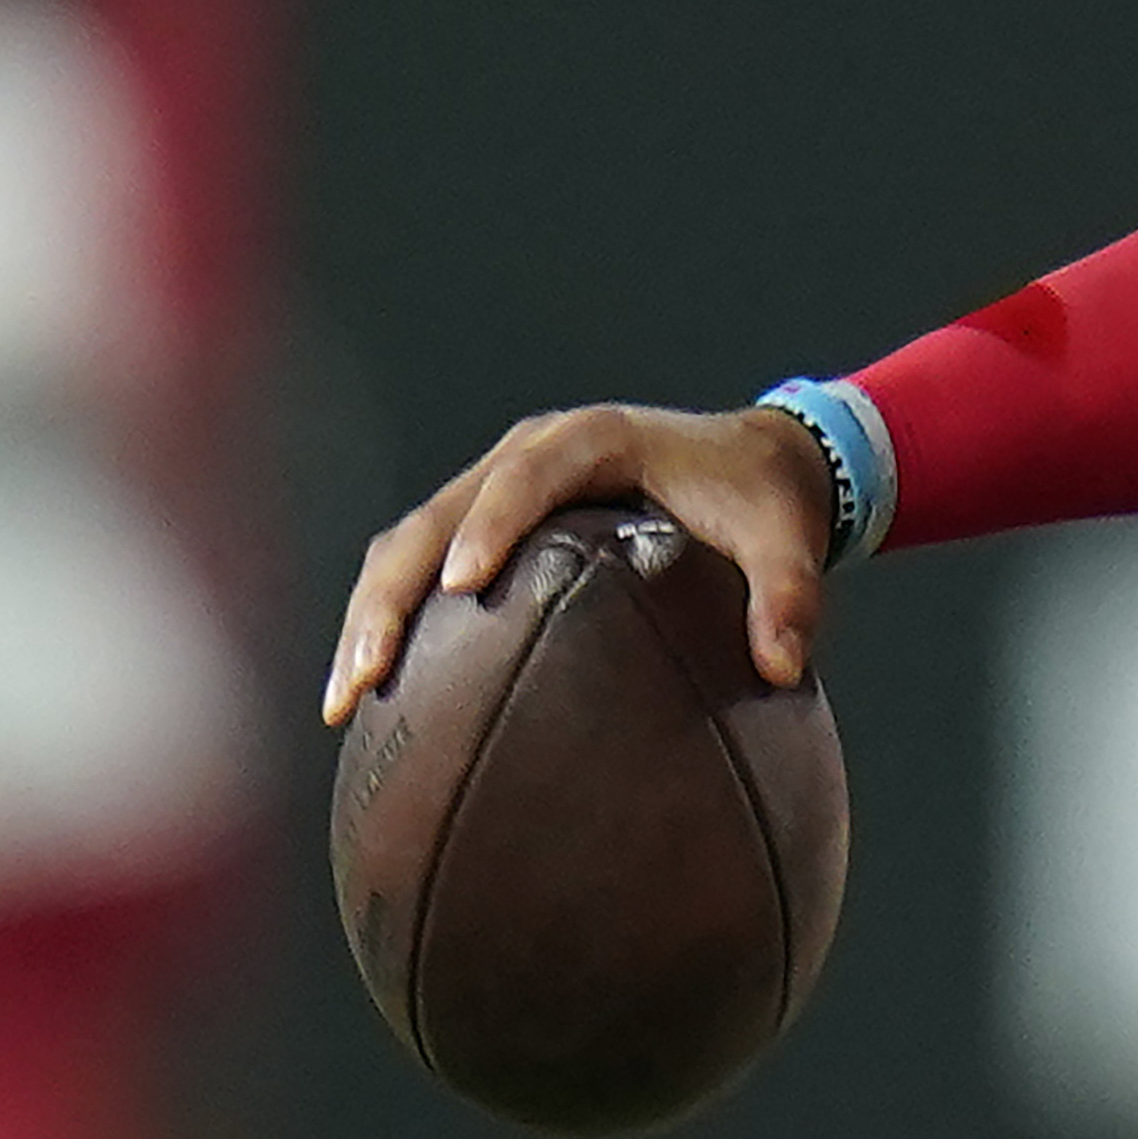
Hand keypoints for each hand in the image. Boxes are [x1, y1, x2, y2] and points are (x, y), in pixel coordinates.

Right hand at [320, 402, 834, 723]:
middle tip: (370, 671)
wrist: (754, 462)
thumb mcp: (789, 542)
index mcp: (598, 441)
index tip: (464, 586)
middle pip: (441, 512)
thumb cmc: (764, 502)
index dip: (492, 524)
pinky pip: (421, 561)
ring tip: (346, 698)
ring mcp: (500, 481)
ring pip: (411, 539)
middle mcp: (534, 450)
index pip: (528, 476)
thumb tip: (785, 667)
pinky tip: (369, 695)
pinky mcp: (487, 518)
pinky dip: (389, 617)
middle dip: (396, 589)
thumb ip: (790, 597)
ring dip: (372, 611)